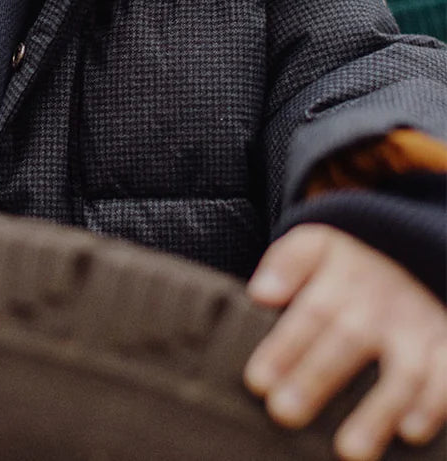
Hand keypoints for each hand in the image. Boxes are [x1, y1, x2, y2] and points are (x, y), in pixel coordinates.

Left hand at [244, 224, 446, 460]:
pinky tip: (410, 433)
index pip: (310, 313)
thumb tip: (260, 294)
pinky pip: (446, 378)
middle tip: (283, 413)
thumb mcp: (317, 245)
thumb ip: (286, 263)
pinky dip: (433, 405)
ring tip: (348, 450)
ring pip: (402, 371)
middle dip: (315, 379)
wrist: (416, 254)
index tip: (258, 382)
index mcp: (343, 279)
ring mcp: (417, 331)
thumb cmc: (352, 264)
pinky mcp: (446, 350)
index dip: (284, 348)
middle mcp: (382, 306)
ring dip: (377, 411)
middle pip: (347, 341)